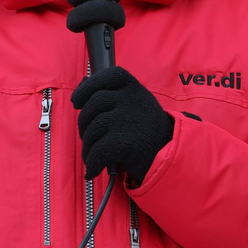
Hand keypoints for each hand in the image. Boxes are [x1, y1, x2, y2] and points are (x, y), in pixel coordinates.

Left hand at [71, 66, 173, 185]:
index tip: (76, 102)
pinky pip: (98, 151)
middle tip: (88, 136)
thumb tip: (82, 85)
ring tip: (93, 156)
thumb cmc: (145, 130)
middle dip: (84, 123)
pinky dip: (92, 163)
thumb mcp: (134, 104)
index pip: (106, 76)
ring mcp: (130, 120)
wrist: (171, 157)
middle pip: (93, 104)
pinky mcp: (128, 142)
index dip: (86, 88)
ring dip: (88, 146)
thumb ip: (111, 94)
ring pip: (93, 128)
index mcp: (133, 87)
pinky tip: (92, 171)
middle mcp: (132, 99)